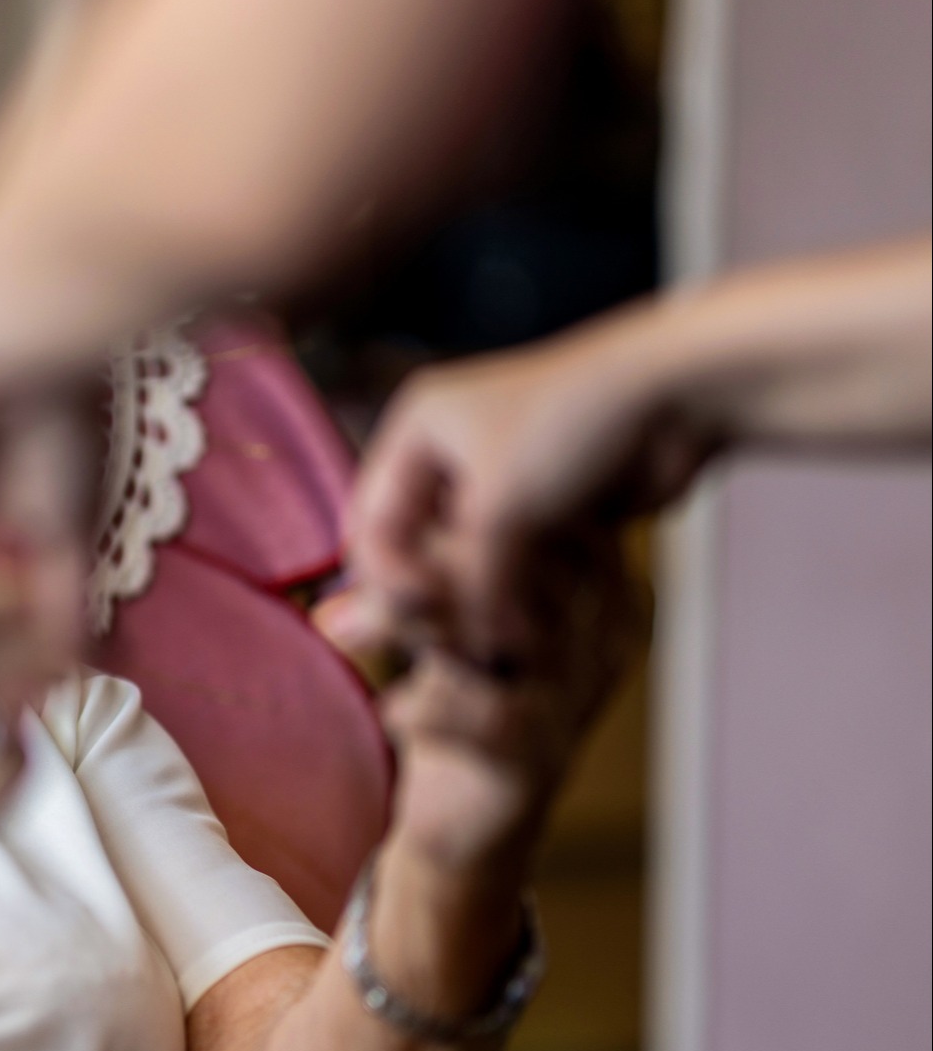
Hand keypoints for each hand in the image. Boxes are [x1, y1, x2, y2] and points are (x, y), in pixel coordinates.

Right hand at [349, 331, 706, 664]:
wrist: (679, 394)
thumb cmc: (574, 422)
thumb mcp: (502, 508)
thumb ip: (473, 586)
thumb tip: (476, 656)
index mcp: (418, 430)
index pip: (371, 523)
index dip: (386, 578)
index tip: (424, 617)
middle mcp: (449, 452)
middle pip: (414, 546)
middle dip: (432, 595)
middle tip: (454, 642)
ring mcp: (501, 480)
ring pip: (466, 561)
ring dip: (480, 602)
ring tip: (499, 639)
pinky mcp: (547, 505)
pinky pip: (515, 565)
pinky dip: (518, 596)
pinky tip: (532, 625)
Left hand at [378, 530, 642, 868]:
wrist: (463, 824)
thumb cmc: (460, 696)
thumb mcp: (454, 610)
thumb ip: (443, 556)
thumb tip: (387, 503)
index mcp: (593, 588)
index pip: (543, 515)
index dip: (464, 509)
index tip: (396, 520)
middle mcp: (598, 638)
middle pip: (521, 562)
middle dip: (429, 558)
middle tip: (360, 575)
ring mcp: (574, 701)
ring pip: (499, 627)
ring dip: (410, 620)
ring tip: (344, 626)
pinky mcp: (536, 761)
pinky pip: (484, 716)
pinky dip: (424, 708)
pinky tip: (390, 710)